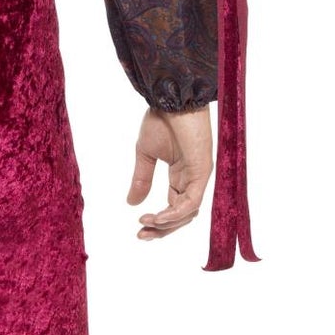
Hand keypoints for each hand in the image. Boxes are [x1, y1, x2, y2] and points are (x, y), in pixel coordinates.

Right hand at [128, 107, 212, 241]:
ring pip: (188, 213)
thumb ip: (141, 179)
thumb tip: (132, 203)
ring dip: (166, 223)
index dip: (158, 221)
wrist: (171, 99)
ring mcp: (198, 176)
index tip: (138, 227)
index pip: (173, 207)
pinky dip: (175, 213)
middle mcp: (191, 179)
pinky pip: (191, 201)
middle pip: (181, 215)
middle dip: (162, 229)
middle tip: (141, 235)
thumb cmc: (161, 120)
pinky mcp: (202, 171)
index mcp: (180, 175)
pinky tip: (158, 217)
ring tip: (146, 223)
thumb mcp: (145, 155)